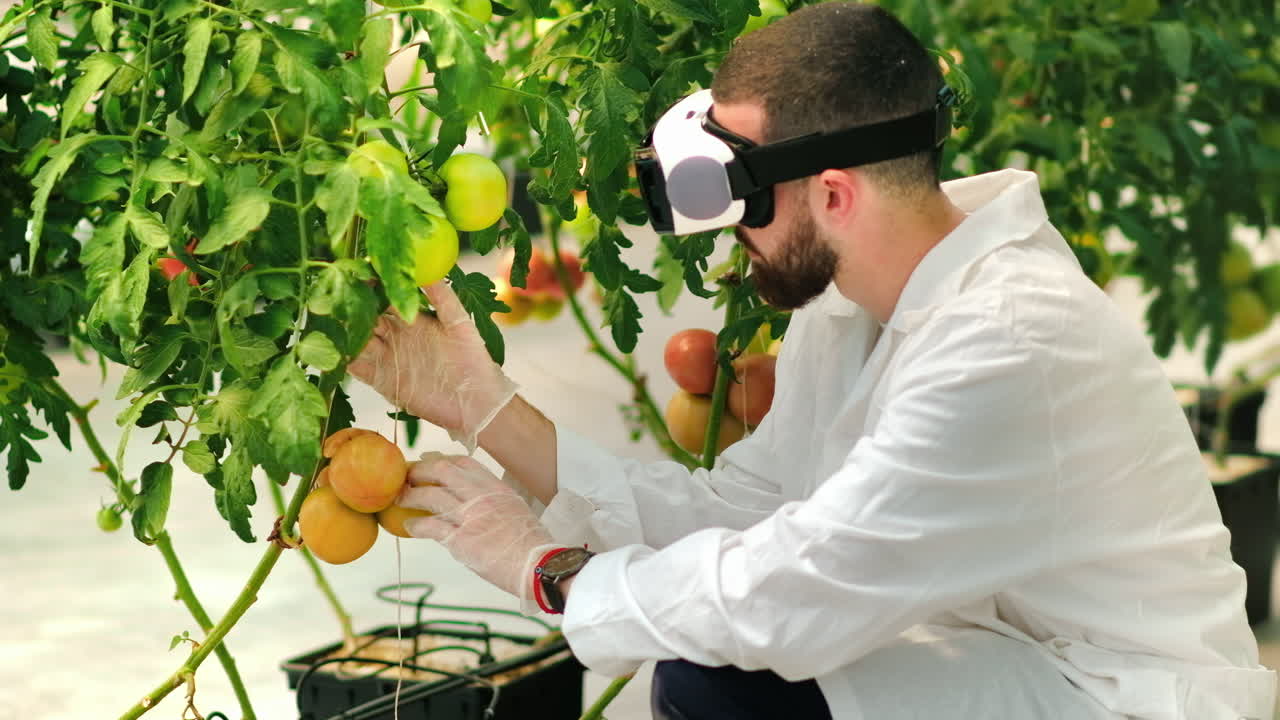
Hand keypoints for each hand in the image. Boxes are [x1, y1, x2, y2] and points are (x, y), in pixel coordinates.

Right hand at [349, 281, 517, 452]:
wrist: (475, 401)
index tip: (360, 272)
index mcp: (413, 318)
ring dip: (345, 330)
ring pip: (358, 339)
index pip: (386, 297)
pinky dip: (344, 358)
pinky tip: (335, 349)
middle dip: (352, 305)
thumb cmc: (472, 360)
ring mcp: (387, 356)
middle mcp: (396, 335)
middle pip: (367, 316)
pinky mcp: (382, 379)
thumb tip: (429, 268)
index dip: (373, 286)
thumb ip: (442, 296)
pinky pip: (357, 367)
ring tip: (331, 319)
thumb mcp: (459, 323)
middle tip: (337, 293)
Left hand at [400, 453, 558, 612]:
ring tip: (399, 498)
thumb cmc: (532, 545)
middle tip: (408, 476)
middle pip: (441, 471)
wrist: (538, 566)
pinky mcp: (460, 539)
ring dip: (410, 495)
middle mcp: (481, 496)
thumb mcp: (517, 511)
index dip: (443, 461)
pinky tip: (409, 525)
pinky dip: (415, 525)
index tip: (431, 464)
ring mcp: (469, 516)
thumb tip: (478, 505)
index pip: (465, 463)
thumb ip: (495, 503)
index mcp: (497, 488)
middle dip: (420, 471)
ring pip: (430, 495)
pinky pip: (430, 526)